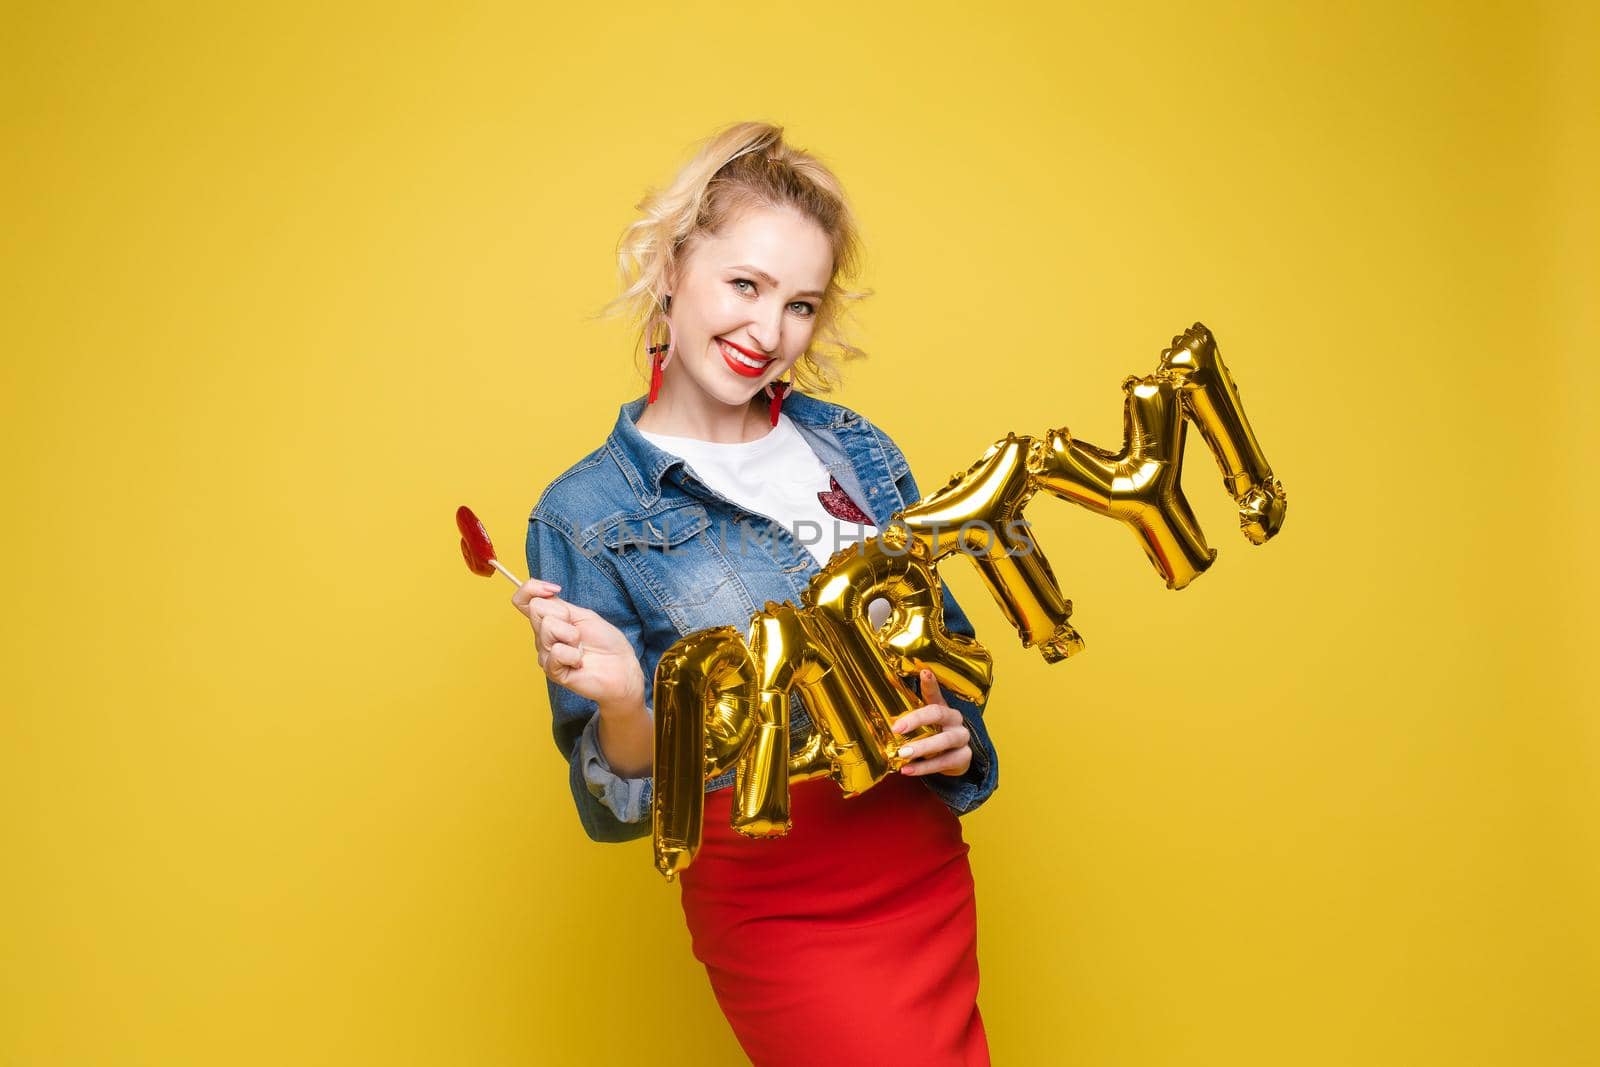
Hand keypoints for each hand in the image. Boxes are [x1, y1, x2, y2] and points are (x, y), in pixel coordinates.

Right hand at [511, 578, 645, 709]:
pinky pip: (556, 651)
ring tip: (581, 648)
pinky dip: (574, 655)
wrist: (621, 668)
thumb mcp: (583, 615)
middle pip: (536, 609)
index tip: (555, 589)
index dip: (531, 589)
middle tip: (578, 631)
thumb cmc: (606, 642)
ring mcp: (545, 654)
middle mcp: (542, 636)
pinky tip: (579, 663)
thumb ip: (559, 605)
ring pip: (548, 627)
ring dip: (572, 636)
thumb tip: (542, 593)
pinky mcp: (552, 671)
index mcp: (549, 620)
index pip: (522, 600)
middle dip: (564, 614)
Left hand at [890, 668, 972, 776]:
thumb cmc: (935, 737)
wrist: (956, 760)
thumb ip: (907, 722)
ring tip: (902, 754)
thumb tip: (879, 720)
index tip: (924, 672)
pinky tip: (908, 769)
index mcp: (942, 708)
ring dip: (922, 747)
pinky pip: (946, 761)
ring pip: (945, 739)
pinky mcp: (964, 756)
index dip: (930, 683)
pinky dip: (926, 767)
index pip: (935, 693)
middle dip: (917, 720)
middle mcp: (954, 719)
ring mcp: (962, 737)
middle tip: (897, 728)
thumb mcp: (923, 727)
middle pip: (938, 713)